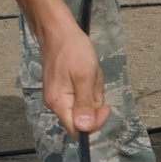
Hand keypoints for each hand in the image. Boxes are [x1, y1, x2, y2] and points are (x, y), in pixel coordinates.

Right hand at [39, 15, 110, 137]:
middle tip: (95, 82)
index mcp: (59, 104)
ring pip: (83, 107)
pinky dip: (88, 87)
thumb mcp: (85, 77)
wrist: (57, 31)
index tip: (105, 106)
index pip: (78, 131)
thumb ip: (85, 104)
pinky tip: (88, 73)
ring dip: (93, 93)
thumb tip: (85, 130)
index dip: (94, 124)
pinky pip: (80, 96)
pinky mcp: (61, 89)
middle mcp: (55, 104)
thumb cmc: (73, 50)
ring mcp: (58, 97)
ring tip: (91, 74)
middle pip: (82, 119)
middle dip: (95, 104)